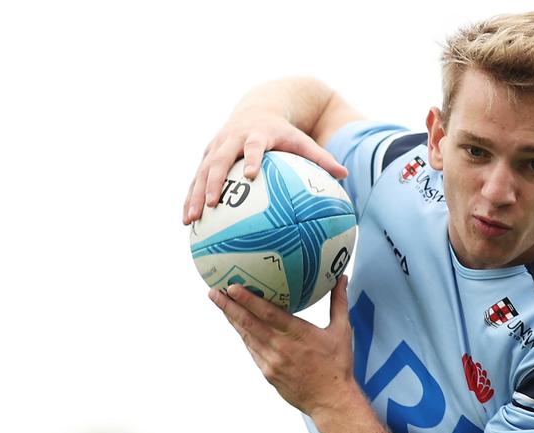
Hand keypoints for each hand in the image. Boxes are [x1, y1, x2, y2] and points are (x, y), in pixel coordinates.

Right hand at [183, 108, 347, 225]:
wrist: (258, 109)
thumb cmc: (284, 132)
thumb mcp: (303, 141)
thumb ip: (322, 158)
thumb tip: (345, 175)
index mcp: (256, 135)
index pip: (253, 146)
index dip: (251, 158)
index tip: (249, 175)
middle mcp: (232, 139)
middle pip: (219, 160)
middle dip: (213, 182)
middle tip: (211, 204)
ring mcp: (216, 147)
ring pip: (201, 172)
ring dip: (194, 195)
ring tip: (190, 220)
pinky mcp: (207, 155)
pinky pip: (196, 179)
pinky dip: (190, 198)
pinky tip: (188, 221)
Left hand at [209, 276, 357, 417]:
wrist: (331, 401)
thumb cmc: (337, 366)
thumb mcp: (341, 331)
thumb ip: (339, 303)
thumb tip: (341, 279)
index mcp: (298, 334)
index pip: (268, 314)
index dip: (248, 300)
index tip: (232, 287)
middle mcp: (281, 348)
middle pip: (248, 324)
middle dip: (228, 307)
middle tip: (213, 292)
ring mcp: (271, 362)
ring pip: (246, 336)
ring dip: (231, 319)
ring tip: (220, 303)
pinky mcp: (267, 373)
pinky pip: (252, 350)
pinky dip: (244, 335)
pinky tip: (237, 325)